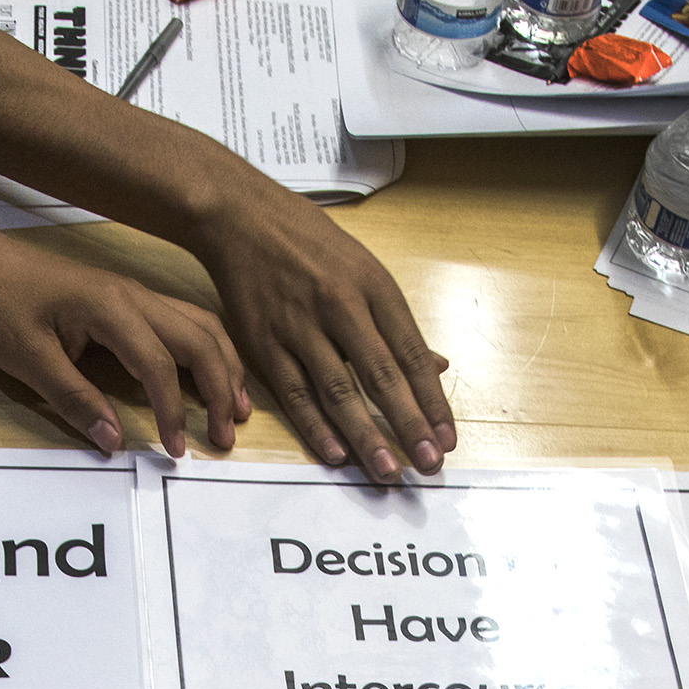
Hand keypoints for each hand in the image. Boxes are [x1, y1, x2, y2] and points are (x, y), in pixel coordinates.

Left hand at [0, 228, 248, 459]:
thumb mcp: (26, 359)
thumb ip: (73, 400)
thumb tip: (113, 442)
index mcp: (109, 308)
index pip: (159, 365)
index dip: (172, 411)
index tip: (175, 449)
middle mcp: (134, 295)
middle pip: (199, 340)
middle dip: (220, 390)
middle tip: (224, 436)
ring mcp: (138, 294)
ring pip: (203, 326)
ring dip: (225, 368)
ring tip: (236, 410)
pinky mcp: (134, 300)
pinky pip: (189, 322)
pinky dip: (211, 352)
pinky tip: (215, 377)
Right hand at [192, 181, 456, 483]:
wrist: (240, 216)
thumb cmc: (310, 244)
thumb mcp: (365, 269)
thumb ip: (397, 324)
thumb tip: (437, 367)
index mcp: (373, 288)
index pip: (411, 354)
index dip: (432, 400)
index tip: (448, 439)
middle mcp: (340, 306)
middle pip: (382, 376)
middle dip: (409, 425)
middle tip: (429, 464)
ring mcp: (300, 326)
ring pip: (339, 390)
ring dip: (367, 435)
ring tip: (388, 471)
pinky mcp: (264, 342)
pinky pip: (294, 392)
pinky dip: (315, 426)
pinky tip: (337, 454)